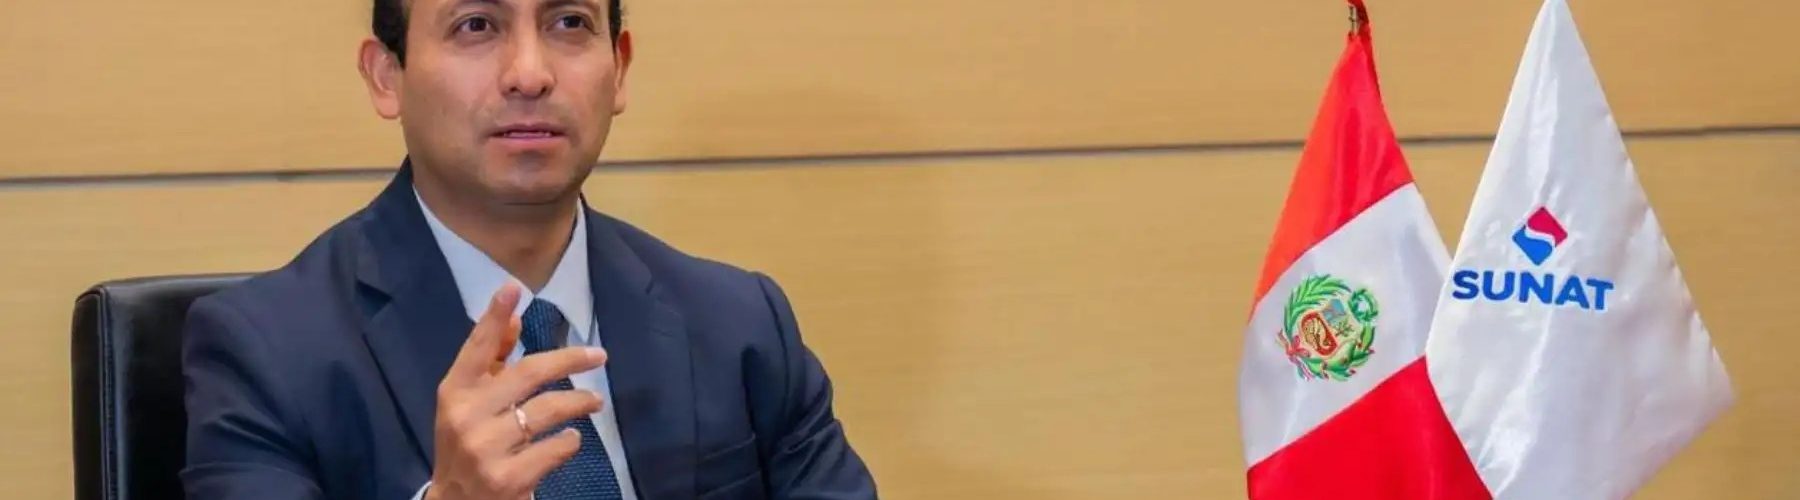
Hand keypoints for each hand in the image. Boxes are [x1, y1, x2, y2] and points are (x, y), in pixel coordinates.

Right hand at [425, 283, 607, 499]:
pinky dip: (570, 441)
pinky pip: (556, 448)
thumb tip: (516, 319)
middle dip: (570, 360)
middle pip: (529, 373)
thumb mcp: (469, 403)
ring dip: (580, 402)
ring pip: (549, 410)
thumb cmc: (467, 444)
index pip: (476, 348)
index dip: (495, 317)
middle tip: (599, 356)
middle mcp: (466, 417)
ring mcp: (487, 450)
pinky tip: (570, 439)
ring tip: (594, 402)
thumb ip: (490, 362)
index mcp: (454, 393)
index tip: (514, 287)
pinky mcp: (509, 479)